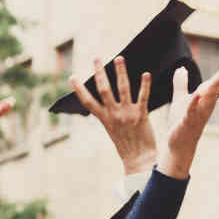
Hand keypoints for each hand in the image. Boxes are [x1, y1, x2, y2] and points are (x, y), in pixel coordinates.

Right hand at [69, 55, 156, 173]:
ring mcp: (127, 115)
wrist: (139, 160)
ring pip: (123, 89)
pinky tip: (146, 73)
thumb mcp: (112, 129)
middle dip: (99, 73)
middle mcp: (113, 115)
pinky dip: (145, 85)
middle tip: (96, 59)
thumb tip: (106, 100)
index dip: (79, 90)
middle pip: (104, 90)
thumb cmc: (126, 144)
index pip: (88, 102)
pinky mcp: (141, 116)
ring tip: (119, 58)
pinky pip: (143, 97)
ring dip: (120, 72)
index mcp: (104, 119)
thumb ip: (109, 114)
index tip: (72, 77)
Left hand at [160, 53, 218, 178]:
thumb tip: (181, 68)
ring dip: (218, 84)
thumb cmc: (181, 121)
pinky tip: (198, 93)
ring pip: (210, 96)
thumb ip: (181, 83)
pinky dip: (195, 102)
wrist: (178, 144)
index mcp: (206, 96)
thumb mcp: (180, 98)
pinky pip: (193, 110)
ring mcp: (199, 112)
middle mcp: (207, 103)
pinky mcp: (188, 121)